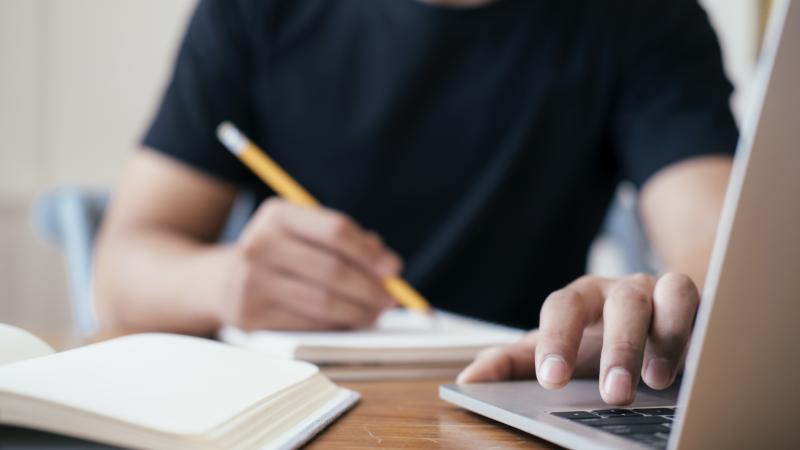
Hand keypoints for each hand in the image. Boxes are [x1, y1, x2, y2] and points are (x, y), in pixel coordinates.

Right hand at [219, 198, 401, 329]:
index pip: (335, 231)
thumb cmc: (279, 254)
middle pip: (333, 270)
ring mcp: (251, 282)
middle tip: (391, 299)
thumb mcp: (303, 233)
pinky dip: (336, 327)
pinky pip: (307, 324)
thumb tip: (387, 265)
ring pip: (323, 302)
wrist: (220, 281)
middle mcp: (260, 244)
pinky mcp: (250, 316)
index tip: (394, 269)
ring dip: (359, 312)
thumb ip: (346, 241)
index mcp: (278, 214)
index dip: (370, 253)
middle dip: (370, 288)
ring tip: (375, 314)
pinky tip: (349, 324)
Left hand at [457, 273, 698, 404]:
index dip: (556, 340)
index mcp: (580, 299)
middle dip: (618, 347)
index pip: (563, 307)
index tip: (550, 379)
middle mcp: (621, 289)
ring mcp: (663, 291)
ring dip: (666, 336)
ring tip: (657, 381)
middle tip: (613, 393)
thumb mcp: (554, 352)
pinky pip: (705, 304)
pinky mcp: (699, 302)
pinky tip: (698, 363)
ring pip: (671, 293)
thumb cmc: (594, 339)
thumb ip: (511, 364)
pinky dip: (701, 329)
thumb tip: (468, 380)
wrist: (647, 319)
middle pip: (620, 303)